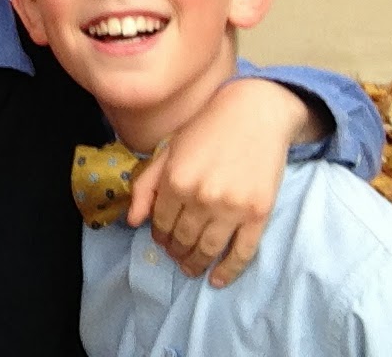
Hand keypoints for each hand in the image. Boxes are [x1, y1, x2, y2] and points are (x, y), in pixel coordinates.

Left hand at [127, 78, 306, 287]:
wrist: (254, 114)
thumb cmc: (206, 129)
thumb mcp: (167, 151)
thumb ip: (145, 186)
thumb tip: (133, 221)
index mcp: (175, 181)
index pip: (161, 223)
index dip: (160, 236)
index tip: (162, 241)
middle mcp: (201, 198)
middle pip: (184, 239)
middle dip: (176, 252)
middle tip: (176, 257)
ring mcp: (231, 208)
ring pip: (208, 249)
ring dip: (196, 263)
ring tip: (191, 268)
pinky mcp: (258, 214)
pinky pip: (242, 252)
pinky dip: (229, 270)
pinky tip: (217, 278)